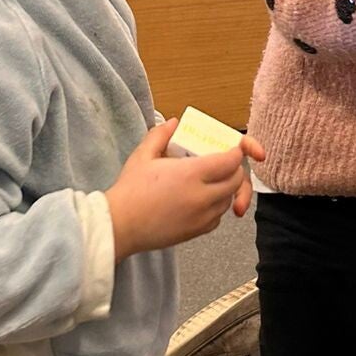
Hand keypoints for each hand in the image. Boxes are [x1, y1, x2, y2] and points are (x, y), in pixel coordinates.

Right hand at [105, 118, 265, 260]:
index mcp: (191, 174)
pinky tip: (202, 200)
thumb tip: (173, 123)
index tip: (232, 149)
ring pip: (228, 199)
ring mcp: (201, 217)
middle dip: (235, 170)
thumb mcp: (142, 156)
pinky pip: (218, 217)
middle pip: (235, 181)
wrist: (120, 226)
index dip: (236, 153)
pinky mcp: (197, 231)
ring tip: (212, 180)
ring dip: (226, 189)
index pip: (230, 161)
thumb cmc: (129, 191)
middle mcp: (201, 196)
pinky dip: (216, 207)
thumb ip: (160, 135)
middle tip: (225, 164)